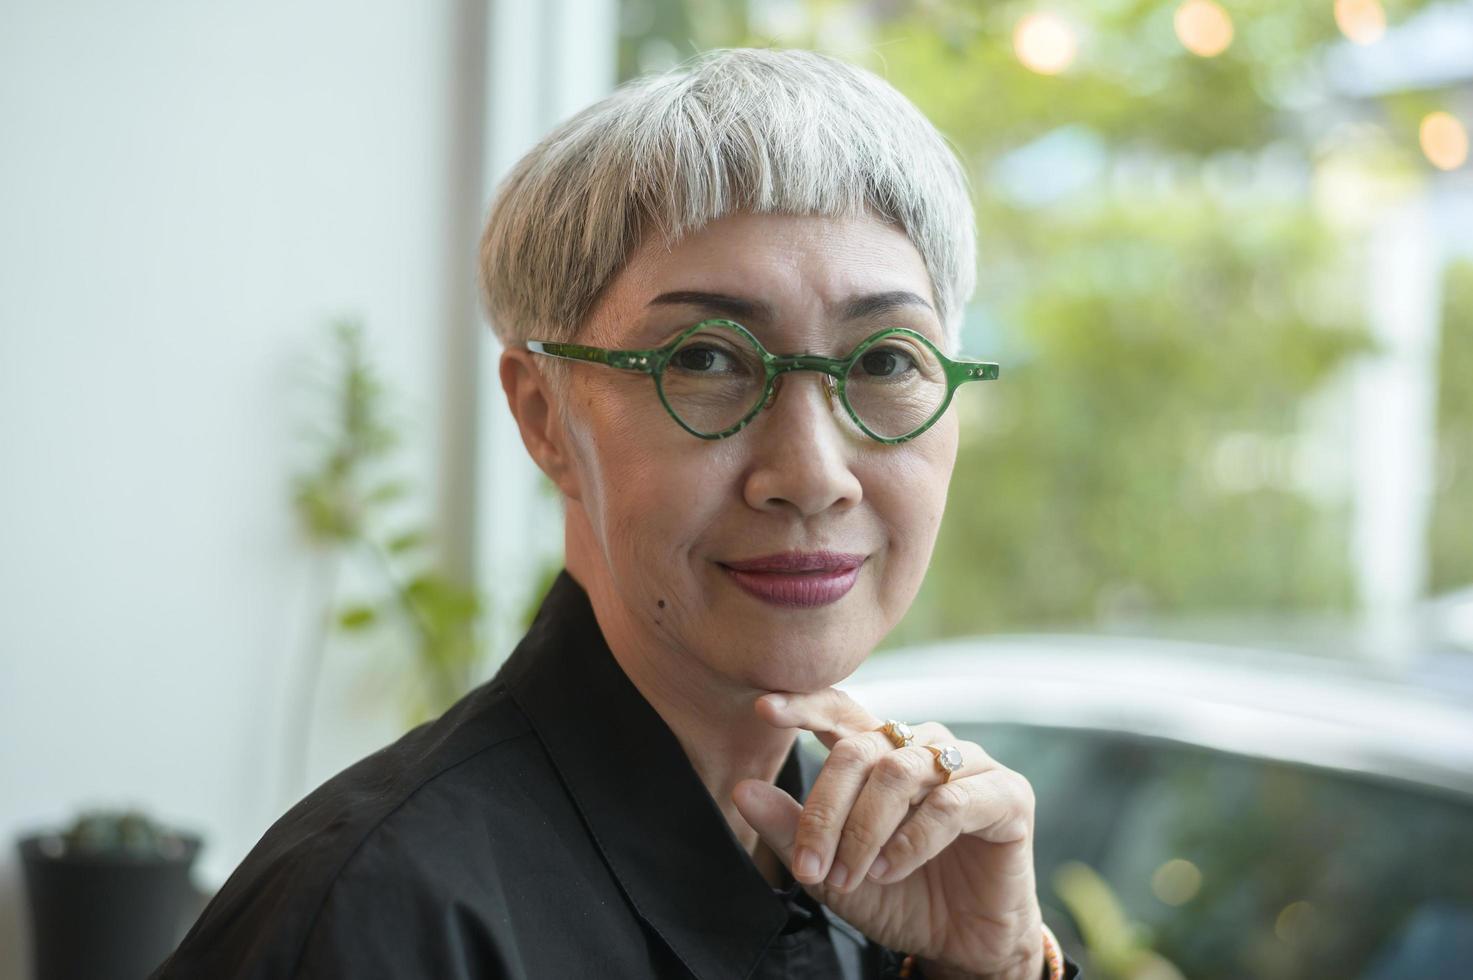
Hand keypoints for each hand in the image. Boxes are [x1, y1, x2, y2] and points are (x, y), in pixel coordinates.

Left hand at [732, 688, 1044, 979]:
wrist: (962, 944)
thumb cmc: (900, 897)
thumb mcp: (834, 871)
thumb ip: (792, 831)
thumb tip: (742, 790)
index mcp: (885, 752)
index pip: (843, 714)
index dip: (806, 705)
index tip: (763, 709)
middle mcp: (926, 747)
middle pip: (862, 749)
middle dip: (827, 809)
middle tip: (811, 865)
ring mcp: (970, 765)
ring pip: (900, 773)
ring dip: (865, 830)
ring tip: (850, 874)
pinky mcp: (1008, 795)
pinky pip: (949, 803)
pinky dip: (912, 840)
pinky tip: (893, 869)